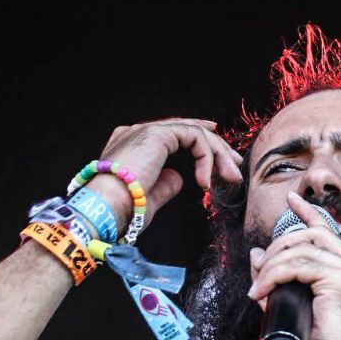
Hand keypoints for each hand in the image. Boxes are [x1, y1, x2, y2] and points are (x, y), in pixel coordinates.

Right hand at [87, 118, 244, 225]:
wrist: (106, 207)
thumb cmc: (123, 209)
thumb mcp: (150, 197)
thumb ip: (166, 184)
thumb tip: (180, 177)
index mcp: (133, 145)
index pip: (173, 134)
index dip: (200, 141)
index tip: (221, 156)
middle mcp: (138, 132)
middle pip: (186, 130)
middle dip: (215, 148)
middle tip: (234, 167)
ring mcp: (146, 130)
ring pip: (194, 132)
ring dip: (217, 154)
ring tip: (230, 177)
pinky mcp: (157, 133)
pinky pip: (194, 137)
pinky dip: (206, 157)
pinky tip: (206, 179)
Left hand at [247, 190, 340, 339]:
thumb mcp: (294, 304)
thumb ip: (279, 278)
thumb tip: (257, 254)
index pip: (330, 231)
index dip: (308, 212)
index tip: (291, 199)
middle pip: (313, 234)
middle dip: (280, 244)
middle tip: (260, 266)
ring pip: (301, 250)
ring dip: (272, 266)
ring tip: (258, 288)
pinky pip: (298, 265)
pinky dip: (274, 276)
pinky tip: (263, 291)